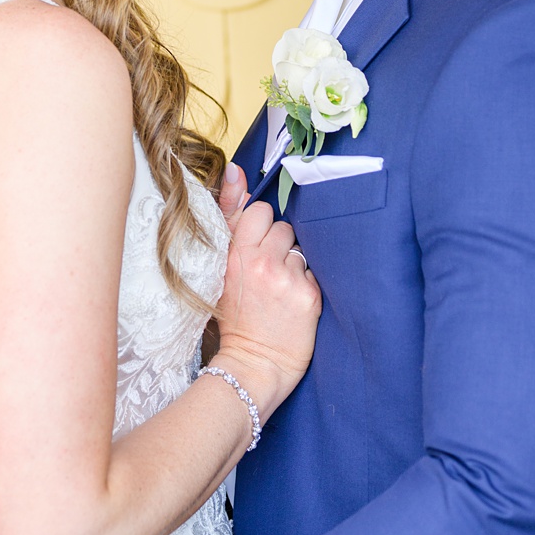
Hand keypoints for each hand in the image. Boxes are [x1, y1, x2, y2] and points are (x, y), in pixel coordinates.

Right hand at [214, 189, 320, 416]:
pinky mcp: (309, 295)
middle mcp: (260, 262)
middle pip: (283, 225)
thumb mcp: (219, 269)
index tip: (256, 245)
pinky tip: (294, 299)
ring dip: (294, 261)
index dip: (260, 227)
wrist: (252, 365)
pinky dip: (307, 281)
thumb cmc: (235, 317)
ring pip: (301, 246)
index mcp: (233, 255)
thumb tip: (236, 170)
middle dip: (279, 242)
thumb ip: (229, 218)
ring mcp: (286, 278)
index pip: (259, 211)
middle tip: (268, 269)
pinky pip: (315, 270)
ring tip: (280, 286)